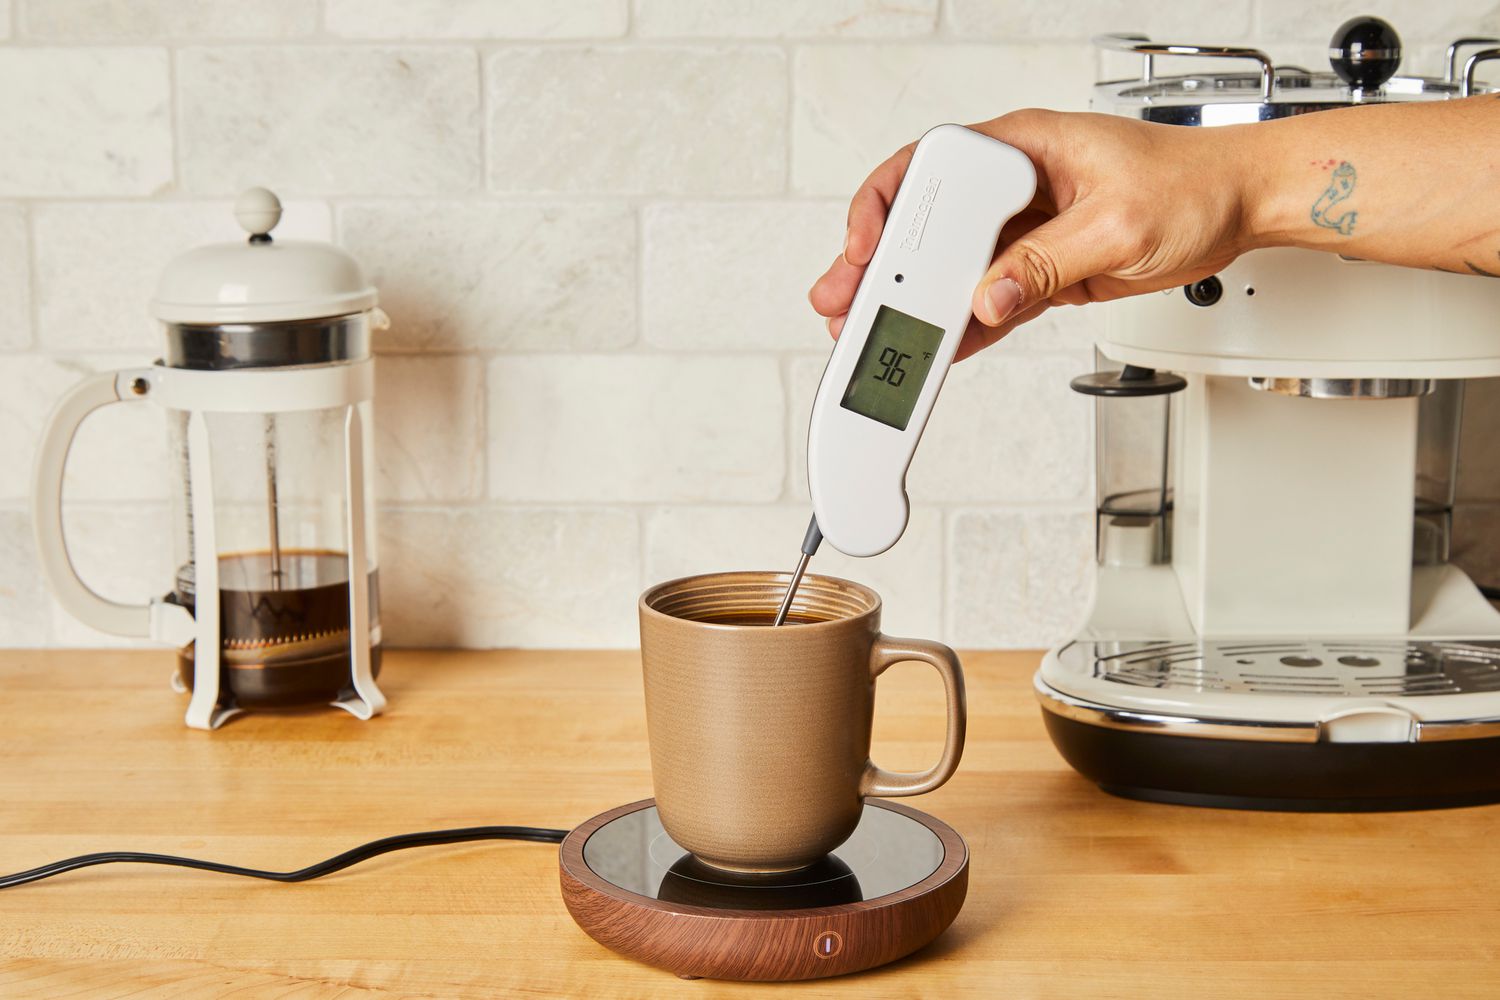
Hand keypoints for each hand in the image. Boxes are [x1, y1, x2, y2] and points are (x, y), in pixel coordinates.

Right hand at [808, 110, 1253, 359]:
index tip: (870, 247)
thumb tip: (990, 296)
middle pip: (926, 224)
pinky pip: (988, 299)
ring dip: (916, 304)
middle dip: (882, 265)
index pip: (932, 168)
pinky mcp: (1040, 267)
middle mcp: (1014, 185)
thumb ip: (1048, 262)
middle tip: (844, 301)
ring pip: (951, 268)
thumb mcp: (1118, 223)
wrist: (1241, 206)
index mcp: (1022, 147)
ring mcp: (1024, 229)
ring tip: (877, 335)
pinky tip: (940, 349)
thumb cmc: (1194, 183)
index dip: (888, 206)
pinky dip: (963, 327)